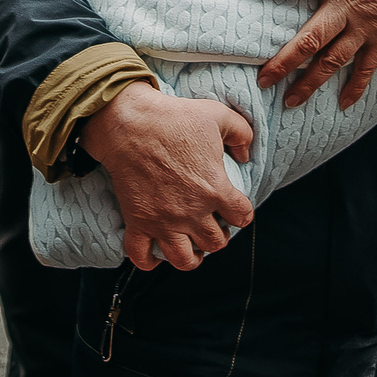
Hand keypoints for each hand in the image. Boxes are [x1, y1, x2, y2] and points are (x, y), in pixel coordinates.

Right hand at [79, 82, 256, 271]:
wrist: (130, 123)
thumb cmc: (174, 118)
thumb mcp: (218, 115)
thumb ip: (242, 134)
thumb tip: (246, 156)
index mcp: (215, 189)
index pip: (242, 217)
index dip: (242, 213)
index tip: (234, 209)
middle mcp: (192, 213)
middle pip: (215, 243)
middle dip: (218, 236)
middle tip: (211, 224)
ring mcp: (163, 221)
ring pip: (184, 260)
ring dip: (191, 257)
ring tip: (190, 246)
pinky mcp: (138, 222)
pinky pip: (142, 256)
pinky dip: (149, 261)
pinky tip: (155, 254)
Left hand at [234, 0, 376, 110]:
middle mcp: (349, 5)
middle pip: (309, 38)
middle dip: (284, 61)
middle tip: (261, 79)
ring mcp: (367, 25)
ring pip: (333, 60)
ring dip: (311, 82)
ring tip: (289, 101)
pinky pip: (367, 67)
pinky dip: (355, 86)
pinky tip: (343, 104)